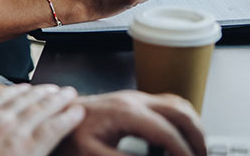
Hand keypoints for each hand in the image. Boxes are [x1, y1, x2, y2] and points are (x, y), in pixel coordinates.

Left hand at [0, 83, 84, 155]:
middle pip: (40, 109)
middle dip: (58, 99)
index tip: (78, 110)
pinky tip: (21, 88)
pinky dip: (13, 91)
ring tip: (51, 88)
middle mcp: (10, 132)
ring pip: (22, 99)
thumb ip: (36, 153)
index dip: (68, 117)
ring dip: (39, 92)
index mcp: (24, 151)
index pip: (53, 128)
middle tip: (70, 92)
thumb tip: (46, 149)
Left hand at [57, 90, 206, 155]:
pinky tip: (181, 136)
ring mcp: (136, 98)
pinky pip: (167, 104)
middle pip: (180, 111)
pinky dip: (181, 118)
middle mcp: (134, 100)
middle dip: (196, 136)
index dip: (182, 151)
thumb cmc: (68, 136)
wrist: (53, 117)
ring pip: (177, 103)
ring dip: (192, 125)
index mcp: (126, 112)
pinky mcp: (134, 102)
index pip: (166, 132)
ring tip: (196, 149)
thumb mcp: (93, 154)